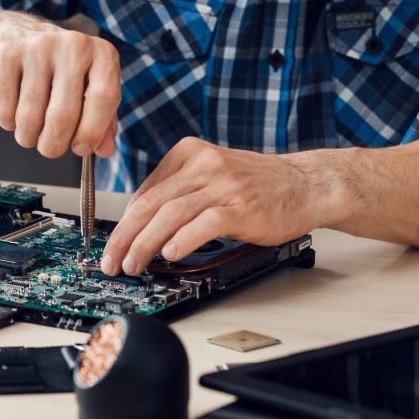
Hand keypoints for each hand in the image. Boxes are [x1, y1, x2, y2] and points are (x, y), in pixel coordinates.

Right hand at [0, 12, 120, 158]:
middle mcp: (72, 45)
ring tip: (30, 132)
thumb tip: (104, 150)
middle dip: (54, 145)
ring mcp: (37, 47)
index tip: (80, 148)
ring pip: (30, 118)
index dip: (92, 132)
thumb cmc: (59, 71)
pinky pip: (5, 110)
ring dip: (28, 137)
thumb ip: (102, 121)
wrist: (14, 36)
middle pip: (63, 116)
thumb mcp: (87, 89)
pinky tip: (13, 112)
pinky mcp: (6, 55)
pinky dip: (8, 123)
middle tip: (50, 148)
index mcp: (102, 54)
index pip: (104, 98)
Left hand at [100, 137, 348, 275]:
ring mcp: (224, 185)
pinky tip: (170, 254)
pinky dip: (183, 239)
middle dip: (124, 236)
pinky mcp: (242, 207)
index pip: (144, 191)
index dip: (123, 223)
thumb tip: (142, 225)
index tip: (113, 245)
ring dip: (145, 244)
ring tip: (133, 264)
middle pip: (150, 203)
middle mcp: (203, 165)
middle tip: (111, 261)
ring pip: (170, 214)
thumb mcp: (212, 175)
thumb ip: (180, 192)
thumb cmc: (259, 186)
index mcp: (190, 153)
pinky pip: (205, 222)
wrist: (308, 184)